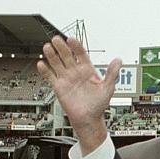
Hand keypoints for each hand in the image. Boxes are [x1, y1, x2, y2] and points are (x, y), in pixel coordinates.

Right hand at [37, 36, 121, 154]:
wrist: (89, 119)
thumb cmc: (99, 104)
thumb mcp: (108, 88)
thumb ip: (112, 73)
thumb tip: (118, 60)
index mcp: (88, 70)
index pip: (81, 54)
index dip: (76, 46)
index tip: (71, 39)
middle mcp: (76, 72)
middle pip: (67, 56)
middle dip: (61, 47)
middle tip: (56, 39)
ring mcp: (67, 79)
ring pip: (57, 63)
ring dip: (52, 55)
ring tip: (47, 47)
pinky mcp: (59, 87)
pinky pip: (50, 76)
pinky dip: (45, 70)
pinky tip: (41, 63)